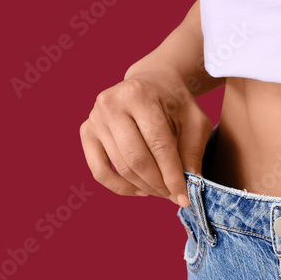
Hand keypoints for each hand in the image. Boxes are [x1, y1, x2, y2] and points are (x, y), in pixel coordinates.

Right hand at [80, 69, 213, 205]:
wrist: (151, 82)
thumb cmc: (175, 103)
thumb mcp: (194, 121)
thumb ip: (193, 152)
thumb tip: (188, 188)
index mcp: (140, 95)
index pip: (158, 145)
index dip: (172, 175)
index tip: (185, 197)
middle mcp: (111, 103)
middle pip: (136, 158)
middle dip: (158, 184)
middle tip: (174, 196)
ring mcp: (95, 117)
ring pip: (120, 167)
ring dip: (144, 187)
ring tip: (162, 191)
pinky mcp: (86, 131)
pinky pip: (99, 171)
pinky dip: (120, 187)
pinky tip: (141, 190)